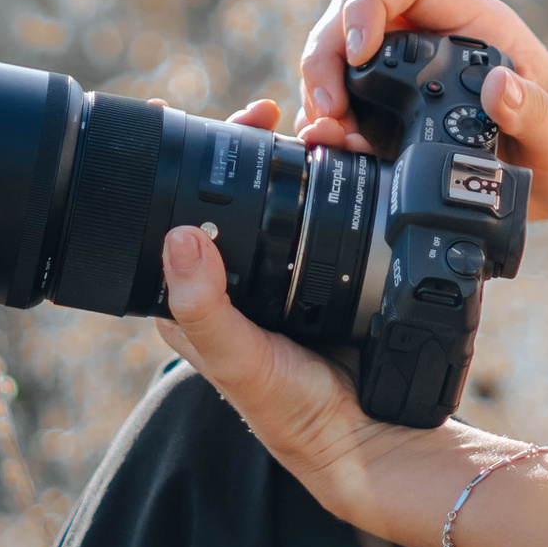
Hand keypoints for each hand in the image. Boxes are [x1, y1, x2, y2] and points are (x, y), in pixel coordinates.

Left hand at [154, 103, 396, 497]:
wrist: (369, 434)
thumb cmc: (291, 409)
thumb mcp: (238, 361)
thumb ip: (204, 309)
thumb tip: (177, 239)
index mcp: (194, 292)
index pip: (178, 211)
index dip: (189, 159)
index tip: (205, 116)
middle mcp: (236, 275)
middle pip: (234, 190)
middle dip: (257, 141)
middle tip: (276, 112)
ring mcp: (285, 267)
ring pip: (286, 191)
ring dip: (305, 150)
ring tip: (325, 131)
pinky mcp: (331, 266)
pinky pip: (329, 208)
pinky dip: (341, 174)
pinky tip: (354, 154)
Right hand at [296, 0, 547, 232]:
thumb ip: (534, 111)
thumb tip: (497, 87)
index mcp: (473, 22)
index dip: (369, 5)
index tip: (360, 52)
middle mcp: (435, 40)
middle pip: (354, 16)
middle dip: (328, 54)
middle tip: (329, 108)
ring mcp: (412, 77)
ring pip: (341, 58)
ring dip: (321, 90)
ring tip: (328, 134)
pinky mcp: (398, 116)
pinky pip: (348, 105)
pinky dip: (329, 124)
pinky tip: (333, 148)